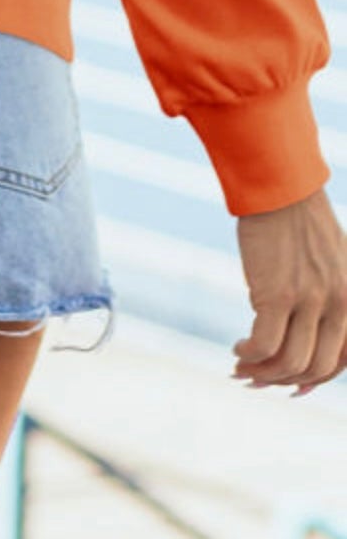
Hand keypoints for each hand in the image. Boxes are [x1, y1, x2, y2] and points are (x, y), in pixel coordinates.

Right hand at [232, 185, 346, 395]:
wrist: (279, 186)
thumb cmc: (298, 221)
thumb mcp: (330, 263)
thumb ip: (326, 299)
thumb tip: (295, 339)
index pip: (341, 361)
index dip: (315, 381)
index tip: (290, 386)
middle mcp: (339, 304)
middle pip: (316, 369)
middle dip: (284, 382)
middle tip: (257, 379)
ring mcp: (310, 300)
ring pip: (290, 363)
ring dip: (262, 373)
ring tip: (241, 367)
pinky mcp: (277, 293)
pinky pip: (264, 344)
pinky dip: (249, 354)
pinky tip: (236, 349)